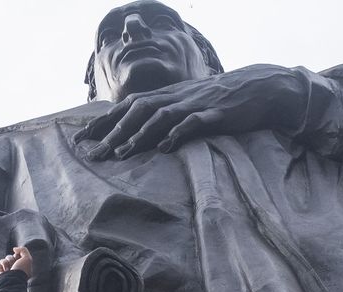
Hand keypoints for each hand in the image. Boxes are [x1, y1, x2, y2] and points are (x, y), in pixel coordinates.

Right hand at [0, 245, 34, 277]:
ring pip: (8, 257)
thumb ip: (23, 250)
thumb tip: (14, 249)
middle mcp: (16, 267)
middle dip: (14, 258)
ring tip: (10, 268)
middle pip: (14, 255)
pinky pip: (2, 261)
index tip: (20, 259)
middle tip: (15, 264)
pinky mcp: (1, 270)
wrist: (12, 279)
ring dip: (9, 261)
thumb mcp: (27, 258)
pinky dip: (4, 263)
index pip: (21, 255)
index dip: (20, 254)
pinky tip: (6, 270)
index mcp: (24, 266)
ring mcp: (9, 269)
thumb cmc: (21, 270)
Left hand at [76, 66, 305, 159]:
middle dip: (114, 131)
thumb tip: (143, 134)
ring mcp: (194, 104)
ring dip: (139, 134)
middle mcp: (175, 97)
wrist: (259, 87)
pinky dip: (177, 133)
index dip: (103, 121)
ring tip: (122, 153)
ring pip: (160, 116)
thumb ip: (166, 115)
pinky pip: (193, 122)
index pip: (127, 106)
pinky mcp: (215, 113)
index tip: (82, 139)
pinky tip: (164, 146)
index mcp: (167, 96)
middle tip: (95, 153)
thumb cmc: (221, 99)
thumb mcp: (189, 104)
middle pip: (137, 110)